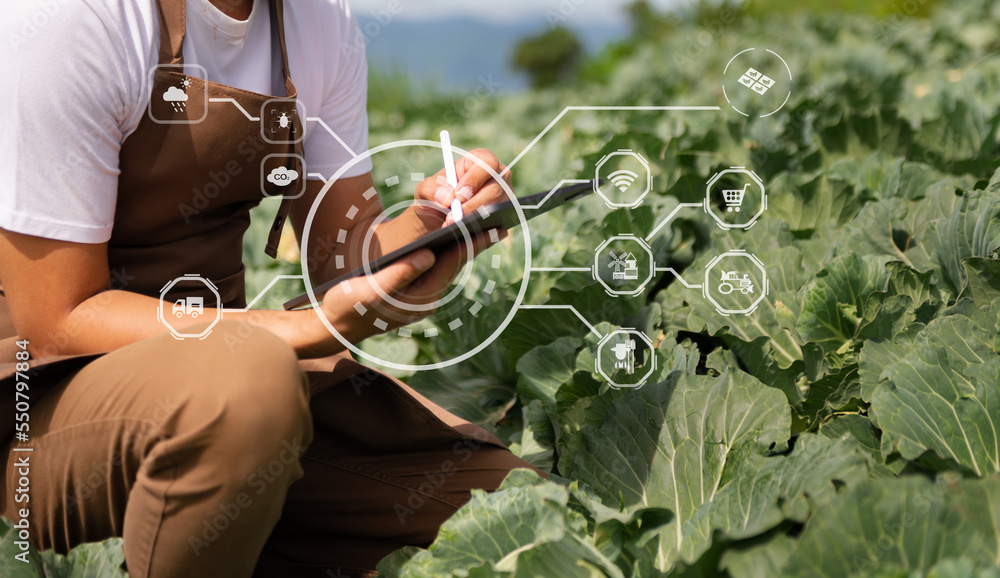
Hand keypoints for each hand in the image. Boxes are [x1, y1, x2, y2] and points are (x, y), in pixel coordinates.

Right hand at [310, 228, 504, 351]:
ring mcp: (420, 298)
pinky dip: (446, 253)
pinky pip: (435, 270)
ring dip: (463, 247)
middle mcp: (425, 299)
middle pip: (454, 265)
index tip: (493, 228)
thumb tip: (427, 256)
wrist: (335, 328)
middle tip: (499, 220)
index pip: (450, 265)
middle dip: (475, 243)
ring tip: (483, 225)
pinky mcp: (413, 294)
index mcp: (418, 298)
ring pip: (446, 267)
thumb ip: (398, 274)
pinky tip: (452, 239)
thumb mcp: (369, 289)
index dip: (471, 244)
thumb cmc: (347, 306)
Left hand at [411, 148, 511, 231]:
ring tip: (452, 226)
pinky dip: (481, 231)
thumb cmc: (434, 197)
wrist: (436, 219)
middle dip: (472, 206)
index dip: (474, 179)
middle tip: (452, 218)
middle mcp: (497, 177)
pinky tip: (465, 234)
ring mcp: (503, 198)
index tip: (458, 196)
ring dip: (474, 220)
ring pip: (498, 208)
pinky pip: (499, 225)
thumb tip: (447, 197)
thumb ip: (432, 189)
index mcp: (479, 161)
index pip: (487, 163)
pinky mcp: (503, 217)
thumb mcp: (425, 189)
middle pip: (495, 189)